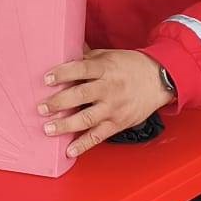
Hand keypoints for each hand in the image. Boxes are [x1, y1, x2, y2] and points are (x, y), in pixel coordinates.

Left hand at [39, 50, 175, 157]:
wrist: (159, 80)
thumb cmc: (129, 66)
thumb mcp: (108, 56)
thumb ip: (86, 58)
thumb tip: (61, 49)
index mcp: (105, 69)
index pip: (81, 70)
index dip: (63, 74)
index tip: (47, 79)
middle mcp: (109, 89)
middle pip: (81, 96)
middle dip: (58, 103)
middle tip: (41, 108)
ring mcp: (114, 108)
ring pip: (87, 119)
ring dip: (66, 126)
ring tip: (48, 129)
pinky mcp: (118, 124)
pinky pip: (98, 136)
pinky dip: (83, 145)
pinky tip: (69, 151)